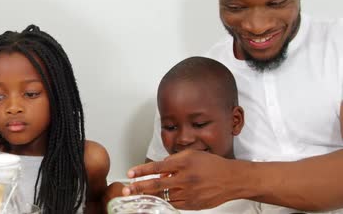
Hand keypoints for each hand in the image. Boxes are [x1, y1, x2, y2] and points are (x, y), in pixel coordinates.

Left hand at [122, 150, 239, 209]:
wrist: (232, 179)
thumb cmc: (212, 165)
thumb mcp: (192, 155)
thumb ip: (173, 161)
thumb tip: (159, 169)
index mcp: (184, 163)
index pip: (157, 167)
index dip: (142, 171)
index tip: (130, 173)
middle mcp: (186, 179)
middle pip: (157, 185)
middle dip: (139, 188)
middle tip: (127, 190)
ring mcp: (190, 193)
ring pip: (163, 197)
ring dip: (149, 196)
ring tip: (138, 195)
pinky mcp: (193, 205)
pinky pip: (174, 204)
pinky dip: (164, 201)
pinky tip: (157, 199)